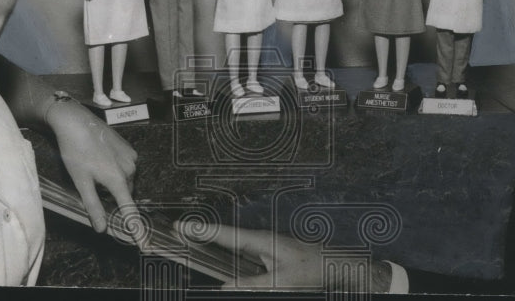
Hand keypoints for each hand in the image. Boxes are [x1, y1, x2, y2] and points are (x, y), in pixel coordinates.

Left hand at [47, 100, 137, 233]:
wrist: (75, 121)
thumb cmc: (75, 152)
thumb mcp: (81, 182)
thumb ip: (93, 206)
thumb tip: (103, 229)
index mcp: (118, 179)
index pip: (130, 210)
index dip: (137, 229)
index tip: (145, 244)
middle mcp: (130, 168)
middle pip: (125, 193)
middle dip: (113, 196)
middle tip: (92, 185)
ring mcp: (131, 156)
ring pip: (125, 180)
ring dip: (113, 182)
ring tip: (93, 168)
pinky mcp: (129, 147)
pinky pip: (125, 166)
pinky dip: (115, 169)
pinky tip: (100, 159)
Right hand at [176, 221, 323, 289]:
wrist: (338, 265)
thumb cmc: (314, 269)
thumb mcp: (282, 282)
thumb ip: (253, 284)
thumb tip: (225, 287)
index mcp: (261, 241)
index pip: (224, 235)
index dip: (200, 231)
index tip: (179, 226)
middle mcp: (260, 241)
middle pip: (223, 237)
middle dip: (200, 234)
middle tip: (176, 232)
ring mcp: (264, 247)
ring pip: (232, 245)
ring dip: (212, 243)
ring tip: (190, 242)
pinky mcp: (269, 256)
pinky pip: (242, 254)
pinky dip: (227, 253)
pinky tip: (219, 258)